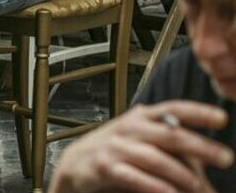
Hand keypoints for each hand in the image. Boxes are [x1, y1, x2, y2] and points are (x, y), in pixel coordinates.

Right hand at [50, 101, 231, 192]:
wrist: (75, 164)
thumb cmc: (115, 149)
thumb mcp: (139, 136)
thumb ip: (167, 138)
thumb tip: (209, 152)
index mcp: (142, 118)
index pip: (173, 109)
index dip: (198, 112)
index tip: (222, 118)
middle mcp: (130, 129)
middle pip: (169, 135)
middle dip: (200, 146)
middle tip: (226, 157)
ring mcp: (116, 147)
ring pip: (154, 158)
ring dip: (181, 174)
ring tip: (200, 187)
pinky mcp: (104, 167)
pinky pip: (132, 176)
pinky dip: (152, 186)